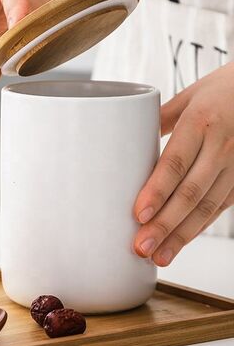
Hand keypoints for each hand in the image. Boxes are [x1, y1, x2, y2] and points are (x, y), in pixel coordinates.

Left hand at [133, 62, 233, 265]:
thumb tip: (122, 138)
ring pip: (208, 206)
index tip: (137, 215)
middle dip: (165, 224)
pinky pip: (221, 207)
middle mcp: (222, 147)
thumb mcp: (189, 97)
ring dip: (182, 235)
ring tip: (160, 256)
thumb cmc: (224, 89)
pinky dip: (200, 227)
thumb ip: (158, 120)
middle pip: (190, 193)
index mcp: (201, 123)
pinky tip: (182, 242)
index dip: (157, 192)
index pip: (175, 163)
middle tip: (142, 247)